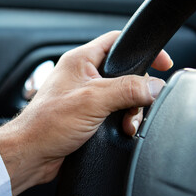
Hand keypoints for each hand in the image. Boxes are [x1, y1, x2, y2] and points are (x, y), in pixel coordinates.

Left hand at [0, 31, 172, 195]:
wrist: (32, 154)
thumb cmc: (47, 124)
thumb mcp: (92, 101)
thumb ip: (126, 90)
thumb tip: (154, 86)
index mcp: (81, 61)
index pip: (117, 41)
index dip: (141, 50)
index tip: (162, 63)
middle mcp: (83, 76)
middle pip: (125, 73)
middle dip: (137, 91)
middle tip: (138, 106)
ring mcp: (86, 96)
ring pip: (122, 95)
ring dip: (130, 111)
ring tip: (127, 125)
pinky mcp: (88, 115)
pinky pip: (114, 112)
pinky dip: (122, 121)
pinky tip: (122, 131)